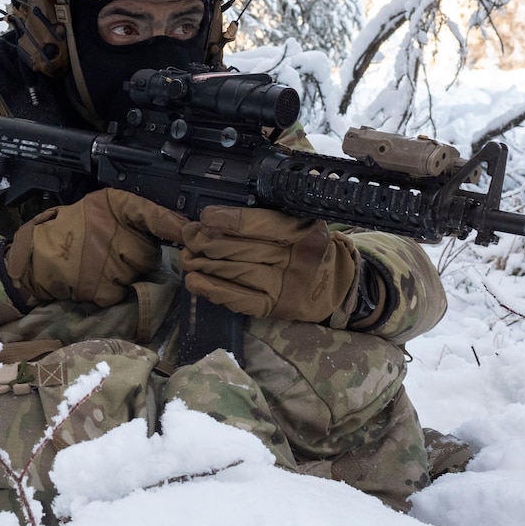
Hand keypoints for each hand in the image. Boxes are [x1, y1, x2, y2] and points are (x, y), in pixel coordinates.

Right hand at [4, 188, 192, 308]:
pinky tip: (93, 278)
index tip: (190, 234)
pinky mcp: (104, 287)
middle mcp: (114, 230)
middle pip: (149, 253)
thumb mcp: (99, 207)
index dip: (173, 226)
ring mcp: (110, 261)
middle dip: (138, 255)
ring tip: (99, 264)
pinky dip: (111, 289)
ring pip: (136, 273)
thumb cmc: (68, 228)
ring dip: (124, 273)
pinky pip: (121, 291)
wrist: (35, 257)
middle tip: (114, 251)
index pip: (152, 214)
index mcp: (114, 205)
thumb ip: (133, 214)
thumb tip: (177, 227)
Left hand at [172, 206, 357, 322]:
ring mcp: (287, 286)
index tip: (206, 218)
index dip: (231, 221)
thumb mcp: (298, 223)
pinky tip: (196, 283)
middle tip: (188, 238)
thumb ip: (263, 219)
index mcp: (303, 231)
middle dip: (210, 243)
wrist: (337, 282)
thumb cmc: (308, 246)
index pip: (264, 225)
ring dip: (207, 266)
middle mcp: (297, 259)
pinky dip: (216, 291)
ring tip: (187, 258)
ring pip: (240, 274)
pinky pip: (242, 300)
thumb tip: (214, 217)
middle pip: (245, 250)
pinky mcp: (276, 307)